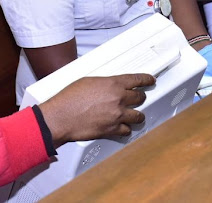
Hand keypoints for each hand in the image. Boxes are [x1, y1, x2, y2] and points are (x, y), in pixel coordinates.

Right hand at [38, 74, 154, 147]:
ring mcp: (117, 115)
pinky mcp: (112, 130)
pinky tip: (124, 127)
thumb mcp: (87, 82)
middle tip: (139, 98)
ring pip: (138, 116)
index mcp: (113, 84)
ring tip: (135, 115)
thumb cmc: (69, 99)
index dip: (146, 80)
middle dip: (140, 98)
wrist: (61, 117)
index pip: (137, 80)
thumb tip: (107, 86)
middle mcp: (118, 99)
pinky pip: (127, 130)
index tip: (150, 80)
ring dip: (137, 115)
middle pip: (140, 98)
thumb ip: (103, 84)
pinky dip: (126, 129)